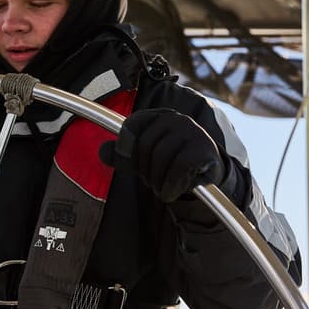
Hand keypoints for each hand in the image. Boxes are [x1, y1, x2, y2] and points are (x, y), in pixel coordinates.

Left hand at [99, 108, 224, 201]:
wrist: (206, 175)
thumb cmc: (171, 164)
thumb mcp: (143, 159)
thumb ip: (122, 155)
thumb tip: (102, 151)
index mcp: (159, 116)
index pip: (132, 125)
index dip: (126, 148)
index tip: (133, 164)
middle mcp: (176, 118)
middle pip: (145, 144)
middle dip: (145, 170)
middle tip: (153, 182)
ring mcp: (192, 132)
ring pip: (161, 157)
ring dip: (158, 181)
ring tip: (163, 188)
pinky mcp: (204, 149)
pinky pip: (179, 168)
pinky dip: (171, 185)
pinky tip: (172, 192)